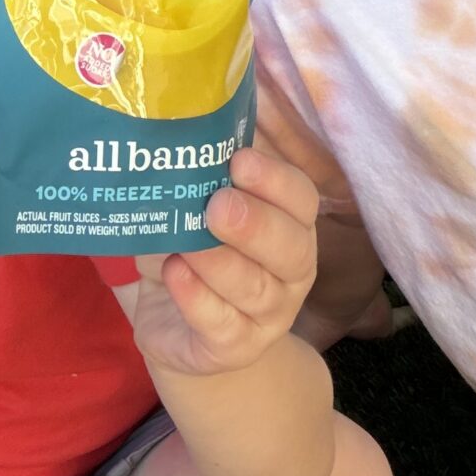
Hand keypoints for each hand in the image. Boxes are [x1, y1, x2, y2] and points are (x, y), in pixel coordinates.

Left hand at [125, 146, 318, 378]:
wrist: (174, 323)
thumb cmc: (191, 248)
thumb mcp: (194, 208)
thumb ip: (198, 175)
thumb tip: (176, 127)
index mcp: (290, 226)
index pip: (301, 200)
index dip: (276, 181)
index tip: (239, 160)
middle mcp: (290, 272)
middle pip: (291, 248)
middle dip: (256, 224)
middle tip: (218, 205)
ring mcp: (267, 315)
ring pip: (255, 289)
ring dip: (220, 262)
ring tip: (186, 243)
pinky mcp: (233, 347)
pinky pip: (223, 326)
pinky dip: (197, 299)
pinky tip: (174, 274)